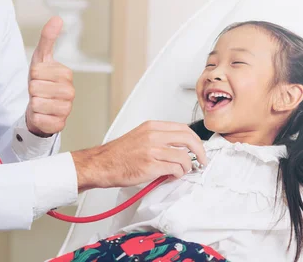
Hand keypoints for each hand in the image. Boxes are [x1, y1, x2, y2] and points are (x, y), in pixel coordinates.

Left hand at [26, 16, 74, 136]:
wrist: (40, 108)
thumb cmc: (42, 82)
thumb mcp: (41, 59)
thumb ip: (48, 38)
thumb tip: (56, 19)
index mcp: (67, 74)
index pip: (36, 71)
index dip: (32, 75)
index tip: (39, 78)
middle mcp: (70, 92)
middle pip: (35, 87)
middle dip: (32, 90)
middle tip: (39, 91)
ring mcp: (66, 109)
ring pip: (36, 103)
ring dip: (33, 104)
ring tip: (40, 102)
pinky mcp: (59, 125)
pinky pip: (38, 118)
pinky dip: (35, 117)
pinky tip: (42, 114)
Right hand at [71, 121, 207, 190]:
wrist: (101, 165)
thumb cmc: (118, 154)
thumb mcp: (140, 137)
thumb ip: (159, 138)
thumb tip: (178, 147)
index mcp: (151, 127)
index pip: (183, 128)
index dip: (195, 139)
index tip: (198, 147)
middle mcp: (153, 135)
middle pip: (188, 139)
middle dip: (200, 151)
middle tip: (201, 160)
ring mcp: (152, 150)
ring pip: (183, 156)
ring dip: (187, 167)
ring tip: (182, 171)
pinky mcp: (150, 166)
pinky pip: (175, 169)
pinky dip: (178, 174)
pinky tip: (172, 175)